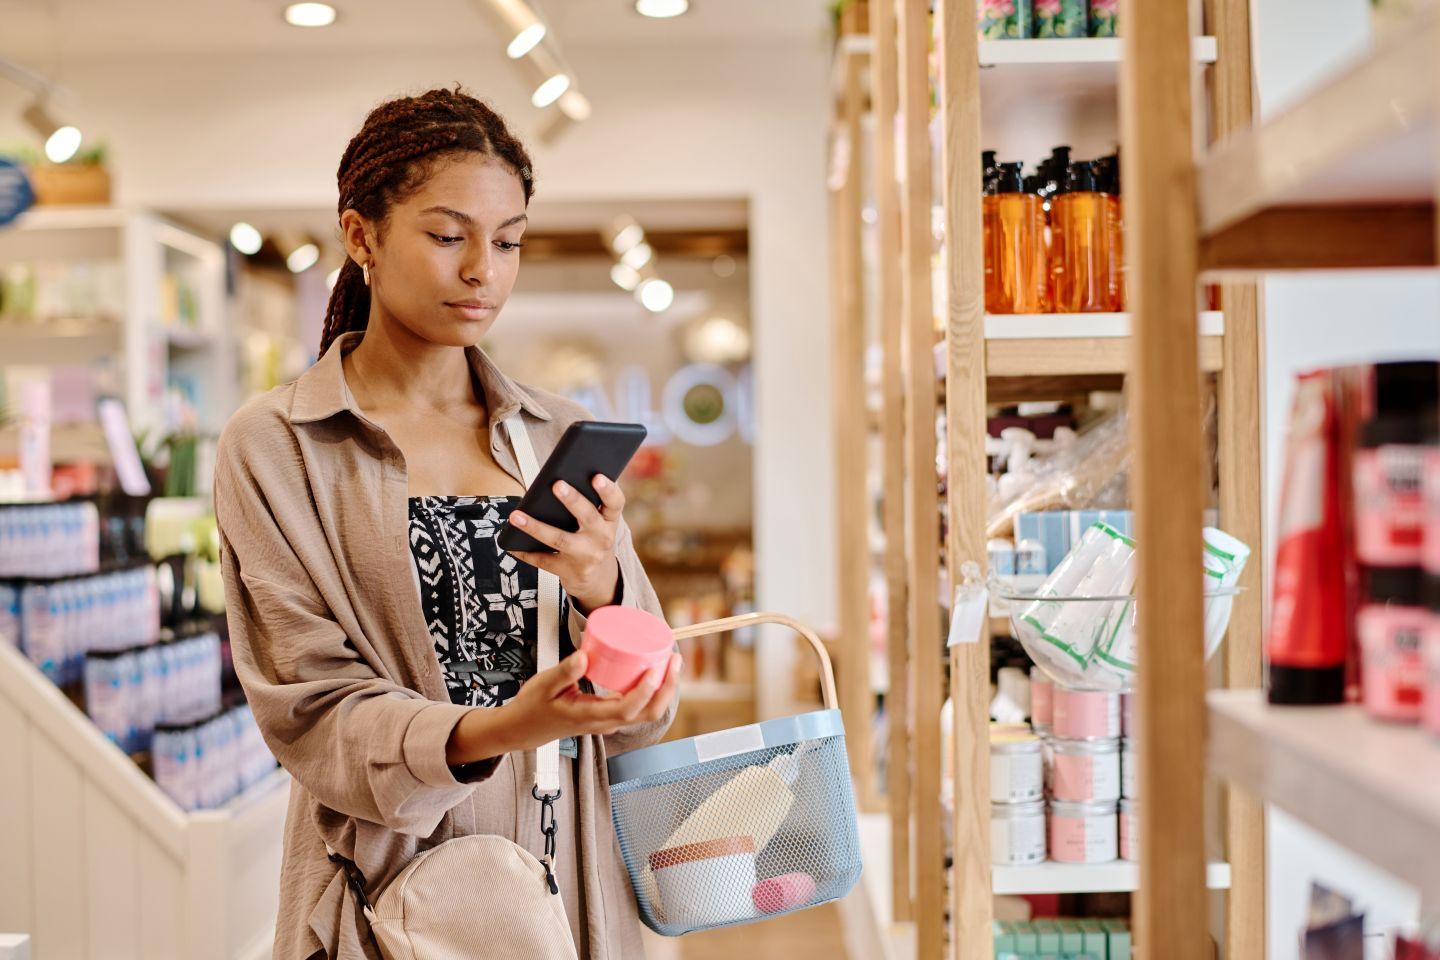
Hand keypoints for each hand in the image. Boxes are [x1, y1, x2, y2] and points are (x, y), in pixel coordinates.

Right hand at [447, 650, 681, 763]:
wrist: (524, 729)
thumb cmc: (533, 707)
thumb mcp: (543, 685)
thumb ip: (564, 672)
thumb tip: (585, 655)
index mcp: (590, 717)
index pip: (627, 709)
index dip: (646, 692)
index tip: (656, 670)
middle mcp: (605, 722)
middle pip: (648, 713)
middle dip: (667, 689)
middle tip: (675, 661)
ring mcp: (609, 721)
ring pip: (647, 712)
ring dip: (664, 690)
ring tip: (671, 663)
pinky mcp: (609, 715)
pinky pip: (639, 707)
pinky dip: (653, 691)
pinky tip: (655, 672)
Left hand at [508, 474, 625, 613]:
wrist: (597, 579)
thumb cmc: (592, 540)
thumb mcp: (599, 523)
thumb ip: (588, 505)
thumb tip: (556, 481)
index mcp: (610, 521)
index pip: (615, 503)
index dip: (608, 490)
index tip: (597, 476)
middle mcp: (601, 538)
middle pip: (588, 517)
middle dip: (573, 500)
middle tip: (557, 484)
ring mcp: (586, 556)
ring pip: (559, 539)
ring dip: (535, 527)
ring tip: (516, 516)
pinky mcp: (569, 571)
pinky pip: (543, 560)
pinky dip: (525, 552)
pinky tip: (511, 544)